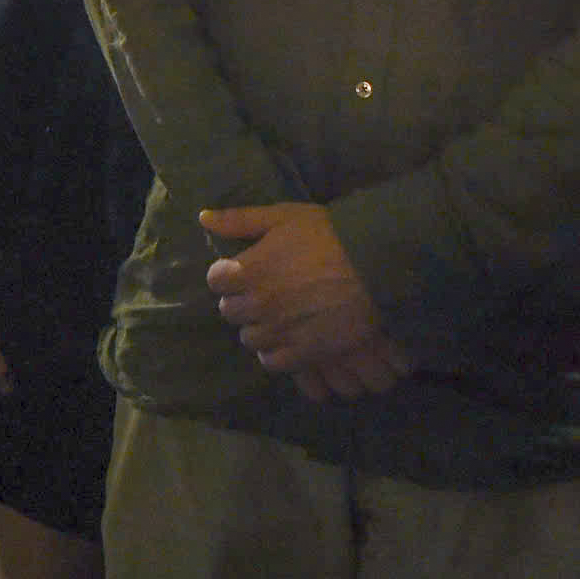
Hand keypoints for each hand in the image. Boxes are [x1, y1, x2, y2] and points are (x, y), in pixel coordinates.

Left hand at [202, 203, 406, 394]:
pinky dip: (275, 352)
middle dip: (241, 301)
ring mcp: (280, 331)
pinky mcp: (303, 353)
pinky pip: (273, 362)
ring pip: (249, 338)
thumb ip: (240, 220)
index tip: (244, 270)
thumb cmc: (329, 236)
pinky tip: (288, 338)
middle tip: (262, 292)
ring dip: (258, 327)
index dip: (228, 274)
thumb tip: (203, 218)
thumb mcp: (283, 216)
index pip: (215, 280)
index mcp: (248, 270)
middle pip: (230, 311)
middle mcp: (258, 304)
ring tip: (277, 316)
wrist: (376, 267)